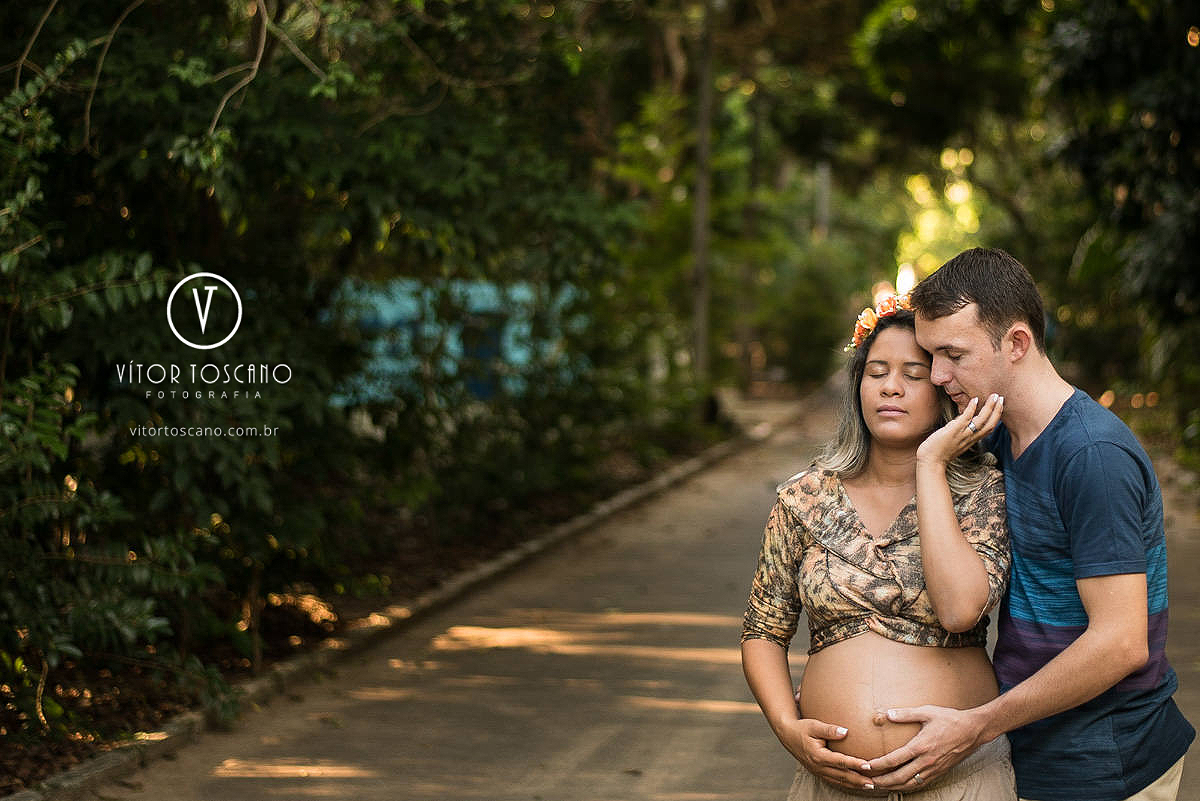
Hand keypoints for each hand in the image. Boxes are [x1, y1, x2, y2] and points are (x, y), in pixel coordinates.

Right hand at [776, 718, 874, 790]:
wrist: (787, 735)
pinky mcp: (818, 772)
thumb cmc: (801, 728)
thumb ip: (829, 729)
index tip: (868, 765)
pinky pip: (834, 780)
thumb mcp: (813, 725)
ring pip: (839, 780)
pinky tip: (855, 784)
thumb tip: (845, 732)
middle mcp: (818, 766)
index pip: (840, 761)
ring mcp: (818, 771)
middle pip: (842, 775)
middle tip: (874, 782)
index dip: (855, 764)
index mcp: (818, 755)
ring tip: (869, 785)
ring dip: (854, 784)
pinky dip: (846, 783)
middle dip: (859, 780)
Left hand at [862, 705, 984, 788]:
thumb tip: (887, 714)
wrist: (973, 730)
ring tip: (880, 785)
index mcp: (921, 746)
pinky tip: (901, 785)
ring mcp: (934, 768)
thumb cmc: (950, 719)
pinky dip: (908, 786)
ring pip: (910, 783)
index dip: (878, 765)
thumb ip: (906, 714)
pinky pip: (921, 783)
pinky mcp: (940, 771)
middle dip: (883, 781)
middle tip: (868, 781)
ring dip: (894, 786)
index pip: (895, 759)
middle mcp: (927, 761)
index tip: (866, 766)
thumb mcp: (927, 712)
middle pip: (900, 777)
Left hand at [917, 394, 1003, 466]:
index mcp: (971, 440)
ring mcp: (963, 434)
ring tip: (994, 396)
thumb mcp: (954, 440)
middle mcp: (970, 438)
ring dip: (989, 407)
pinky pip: (966, 419)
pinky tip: (975, 399)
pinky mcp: (953, 431)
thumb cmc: (939, 451)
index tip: (999, 406)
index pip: (989, 428)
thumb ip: (959, 431)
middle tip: (1001, 398)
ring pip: (982, 420)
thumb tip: (961, 419)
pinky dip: (971, 409)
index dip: (996, 417)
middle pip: (990, 424)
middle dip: (998, 411)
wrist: (931, 462)